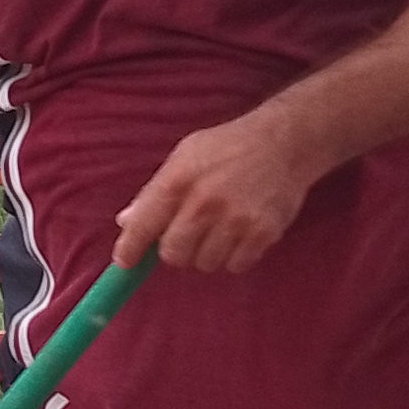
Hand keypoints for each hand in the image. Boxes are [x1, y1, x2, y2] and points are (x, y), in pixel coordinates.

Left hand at [115, 92, 332, 276]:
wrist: (284, 142)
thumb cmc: (229, 146)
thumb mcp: (185, 155)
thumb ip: (155, 191)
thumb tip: (127, 221)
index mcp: (179, 179)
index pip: (143, 225)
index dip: (130, 249)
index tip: (124, 262)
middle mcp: (204, 202)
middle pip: (174, 255)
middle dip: (176, 250)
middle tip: (188, 234)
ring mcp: (235, 220)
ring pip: (205, 264)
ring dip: (207, 253)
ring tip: (219, 228)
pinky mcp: (262, 233)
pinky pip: (235, 266)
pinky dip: (234, 257)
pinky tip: (239, 233)